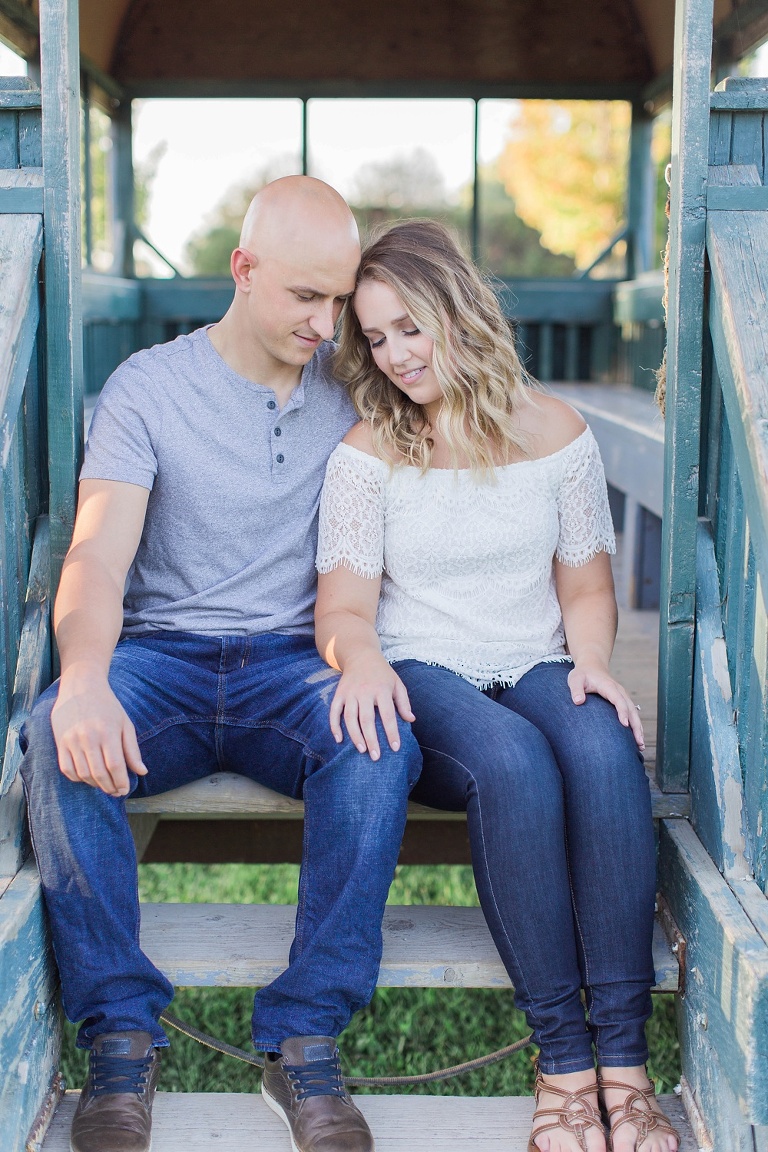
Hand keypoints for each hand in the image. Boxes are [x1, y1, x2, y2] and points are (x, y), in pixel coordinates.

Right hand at [51, 664, 146, 795]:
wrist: (81, 687)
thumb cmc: (107, 705)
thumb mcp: (125, 723)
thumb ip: (132, 749)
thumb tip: (142, 772)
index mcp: (108, 732)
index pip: (115, 765)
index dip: (121, 782)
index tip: (125, 789)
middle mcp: (88, 737)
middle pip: (99, 773)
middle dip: (109, 787)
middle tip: (116, 792)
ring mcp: (72, 740)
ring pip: (83, 774)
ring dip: (95, 785)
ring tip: (104, 785)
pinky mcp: (60, 742)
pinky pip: (67, 769)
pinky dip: (78, 778)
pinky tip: (87, 777)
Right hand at [329, 651, 414, 760]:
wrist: (360, 655)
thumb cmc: (382, 673)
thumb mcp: (397, 684)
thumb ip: (404, 702)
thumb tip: (411, 720)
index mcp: (382, 689)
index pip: (387, 714)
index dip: (391, 732)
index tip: (395, 747)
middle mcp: (365, 691)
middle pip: (367, 719)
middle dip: (372, 739)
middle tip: (376, 757)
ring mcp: (350, 693)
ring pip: (350, 717)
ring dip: (355, 735)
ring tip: (361, 750)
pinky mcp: (339, 694)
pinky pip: (334, 711)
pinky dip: (334, 726)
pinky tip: (339, 739)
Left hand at [568, 661, 644, 748]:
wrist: (592, 667)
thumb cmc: (582, 674)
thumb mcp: (575, 679)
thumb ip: (576, 689)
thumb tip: (578, 702)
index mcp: (609, 687)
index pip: (618, 700)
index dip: (622, 712)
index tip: (624, 725)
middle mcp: (619, 692)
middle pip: (631, 709)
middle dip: (636, 725)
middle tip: (639, 742)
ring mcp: (622, 697)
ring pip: (634, 713)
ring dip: (638, 728)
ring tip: (641, 746)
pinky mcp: (622, 701)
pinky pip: (631, 714)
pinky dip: (635, 726)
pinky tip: (636, 739)